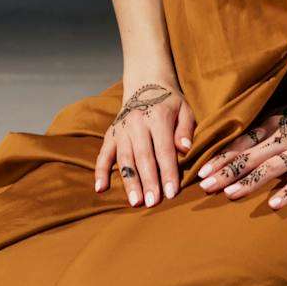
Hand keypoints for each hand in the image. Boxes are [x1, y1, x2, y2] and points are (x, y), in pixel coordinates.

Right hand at [94, 76, 196, 206]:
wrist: (145, 82)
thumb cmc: (169, 102)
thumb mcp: (184, 109)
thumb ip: (186, 129)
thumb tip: (185, 149)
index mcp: (158, 117)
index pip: (164, 150)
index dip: (168, 172)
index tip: (172, 193)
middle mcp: (137, 123)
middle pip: (143, 157)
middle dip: (148, 182)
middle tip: (152, 203)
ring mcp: (122, 129)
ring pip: (124, 158)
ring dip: (129, 182)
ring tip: (135, 202)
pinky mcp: (111, 134)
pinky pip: (103, 154)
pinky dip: (100, 171)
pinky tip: (101, 189)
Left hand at [196, 41, 286, 208]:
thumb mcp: (283, 117)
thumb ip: (260, 133)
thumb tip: (231, 149)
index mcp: (272, 125)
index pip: (241, 144)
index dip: (220, 158)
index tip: (200, 171)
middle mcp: (283, 137)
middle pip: (250, 157)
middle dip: (225, 172)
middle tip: (204, 186)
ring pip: (270, 168)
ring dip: (248, 181)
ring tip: (229, 195)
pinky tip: (273, 205)